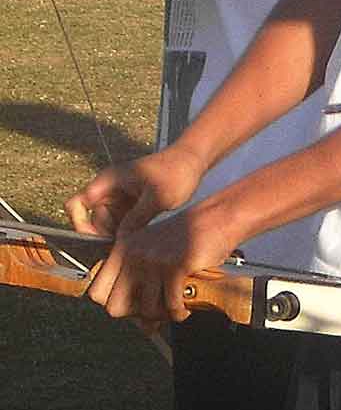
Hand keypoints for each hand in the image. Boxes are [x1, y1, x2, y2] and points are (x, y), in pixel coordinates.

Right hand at [67, 146, 203, 239]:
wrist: (193, 160)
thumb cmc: (176, 171)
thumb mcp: (157, 197)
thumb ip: (136, 218)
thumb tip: (119, 241)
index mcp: (109, 181)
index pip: (77, 204)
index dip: (80, 224)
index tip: (97, 239)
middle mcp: (110, 189)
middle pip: (93, 220)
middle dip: (104, 235)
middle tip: (122, 250)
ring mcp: (120, 197)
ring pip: (107, 225)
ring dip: (117, 236)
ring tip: (134, 246)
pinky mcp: (131, 204)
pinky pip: (121, 223)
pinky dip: (127, 233)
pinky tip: (140, 240)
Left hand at [80, 205, 236, 323]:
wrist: (219, 217)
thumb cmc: (191, 236)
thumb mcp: (157, 255)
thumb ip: (144, 286)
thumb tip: (144, 327)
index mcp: (123, 248)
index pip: (97, 292)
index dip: (115, 303)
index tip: (134, 303)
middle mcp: (133, 254)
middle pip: (115, 307)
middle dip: (136, 314)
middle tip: (155, 308)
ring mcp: (154, 260)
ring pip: (146, 310)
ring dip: (163, 315)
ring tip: (175, 306)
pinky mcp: (176, 266)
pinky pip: (172, 305)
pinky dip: (180, 312)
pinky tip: (186, 306)